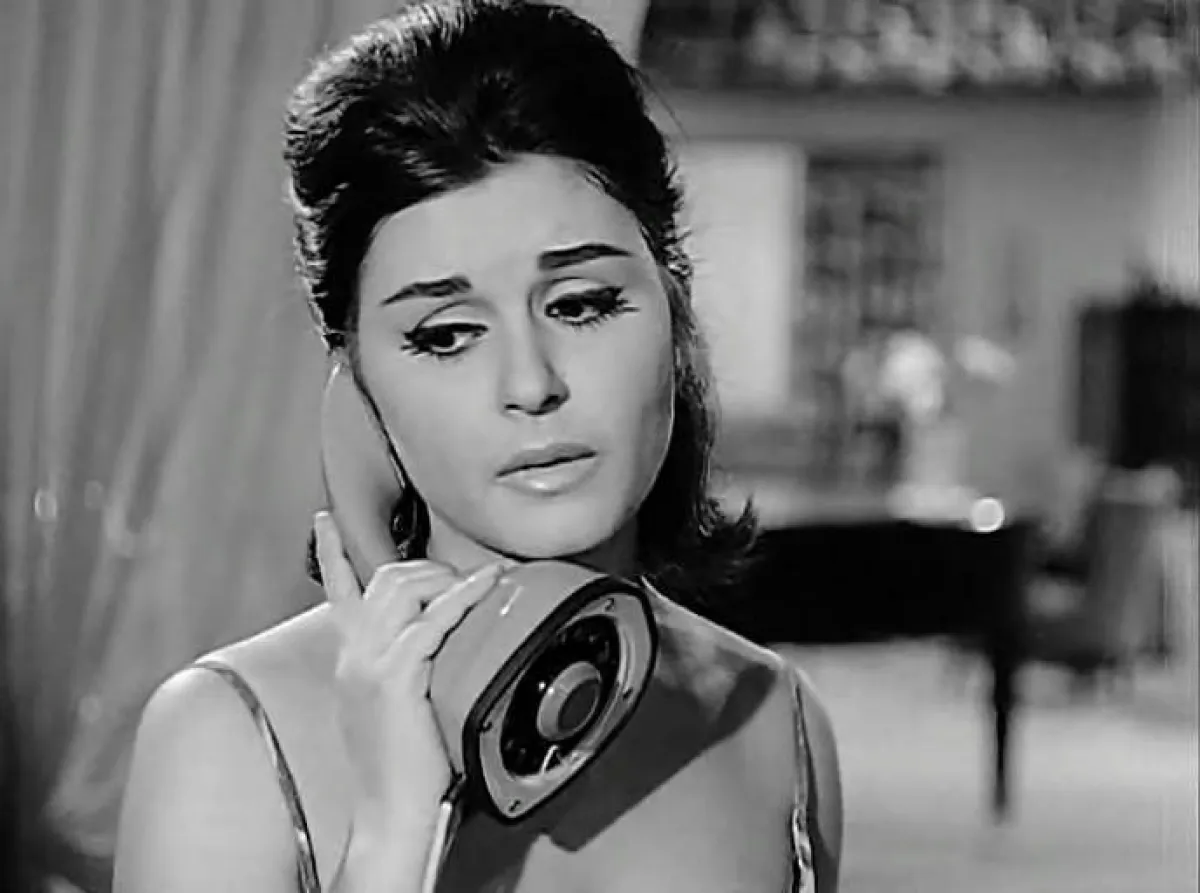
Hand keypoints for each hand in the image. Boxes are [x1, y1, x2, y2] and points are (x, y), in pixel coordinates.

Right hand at [313, 511, 501, 836]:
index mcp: (351, 657)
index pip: (337, 592)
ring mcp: (370, 663)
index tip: (324, 520)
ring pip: (405, 589)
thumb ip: (403, 666)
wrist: (390, 810)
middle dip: (428, 567)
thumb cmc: (403, 764)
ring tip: (480, 582)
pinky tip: (487, 586)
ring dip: (447, 578)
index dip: (332, 552)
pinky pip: (432, 621)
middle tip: (464, 577)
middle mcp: (354, 653)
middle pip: (385, 579)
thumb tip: (438, 643)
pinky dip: (463, 597)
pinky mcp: (393, 678)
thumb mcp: (393, 704)